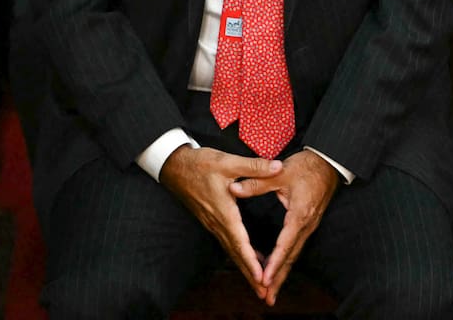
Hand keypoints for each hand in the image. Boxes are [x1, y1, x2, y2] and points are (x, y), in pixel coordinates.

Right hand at [159, 145, 282, 300]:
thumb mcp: (227, 162)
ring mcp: (212, 223)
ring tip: (259, 283)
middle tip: (263, 292)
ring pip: (230, 250)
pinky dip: (238, 255)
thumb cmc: (199, 164)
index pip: (239, 241)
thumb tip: (278, 167)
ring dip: (244, 267)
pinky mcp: (211, 220)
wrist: (174, 166)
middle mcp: (217, 222)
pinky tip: (249, 259)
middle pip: (235, 253)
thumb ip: (254, 166)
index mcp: (223, 211)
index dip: (250, 260)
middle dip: (249, 274)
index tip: (261, 276)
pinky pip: (227, 243)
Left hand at [229, 149, 339, 305]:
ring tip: (271, 291)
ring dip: (283, 273)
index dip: (274, 263)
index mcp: (299, 215)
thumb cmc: (307, 167)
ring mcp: (309, 226)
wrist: (329, 162)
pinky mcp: (308, 224)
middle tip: (266, 297)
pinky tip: (278, 269)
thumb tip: (233, 189)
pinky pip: (296, 247)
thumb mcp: (280, 172)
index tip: (264, 278)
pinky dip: (286, 261)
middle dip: (279, 278)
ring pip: (294, 254)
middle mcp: (306, 225)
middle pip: (291, 257)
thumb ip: (256, 182)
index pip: (285, 244)